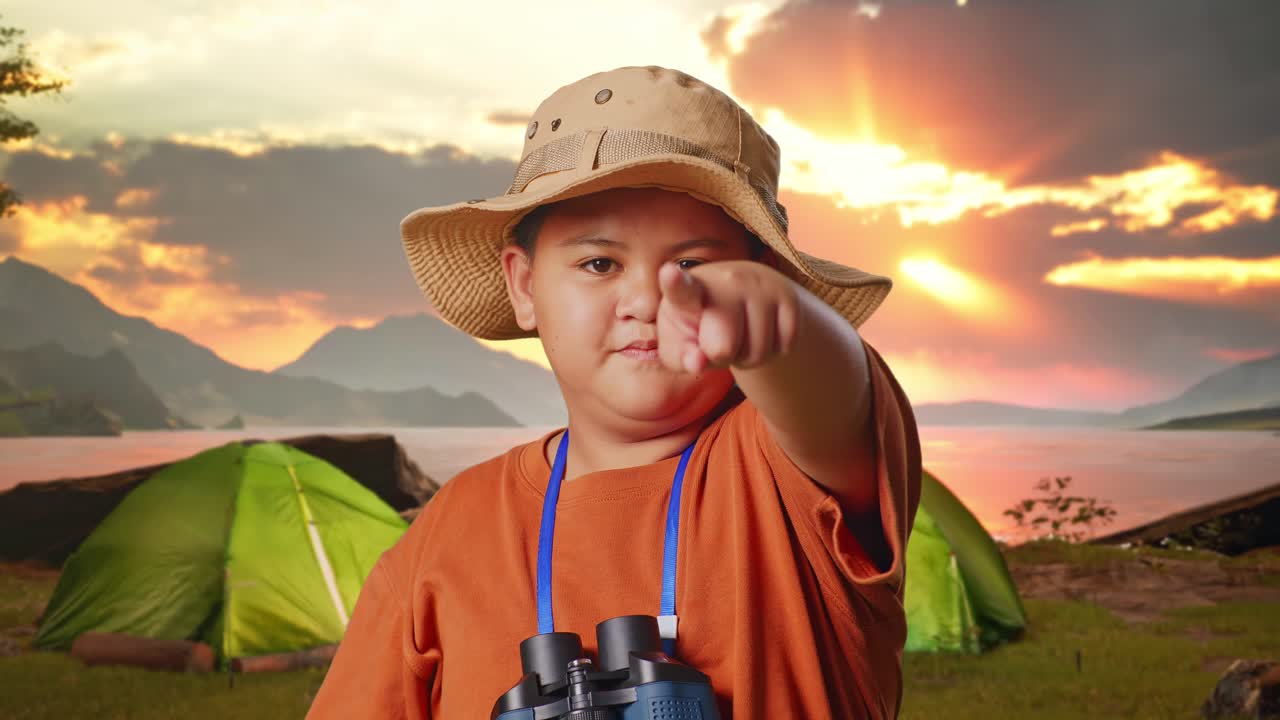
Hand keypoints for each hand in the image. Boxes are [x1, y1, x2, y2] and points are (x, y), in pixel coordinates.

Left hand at [656, 260, 798, 373]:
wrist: (745, 296)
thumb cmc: (702, 325)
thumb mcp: (681, 343)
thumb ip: (681, 356)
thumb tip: (698, 362)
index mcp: (690, 291)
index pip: (681, 289)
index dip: (674, 282)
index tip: (668, 273)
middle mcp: (726, 281)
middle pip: (723, 347)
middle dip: (721, 356)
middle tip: (717, 339)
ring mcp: (760, 286)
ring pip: (757, 353)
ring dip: (748, 358)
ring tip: (740, 336)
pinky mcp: (788, 296)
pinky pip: (784, 348)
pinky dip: (772, 353)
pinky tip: (762, 333)